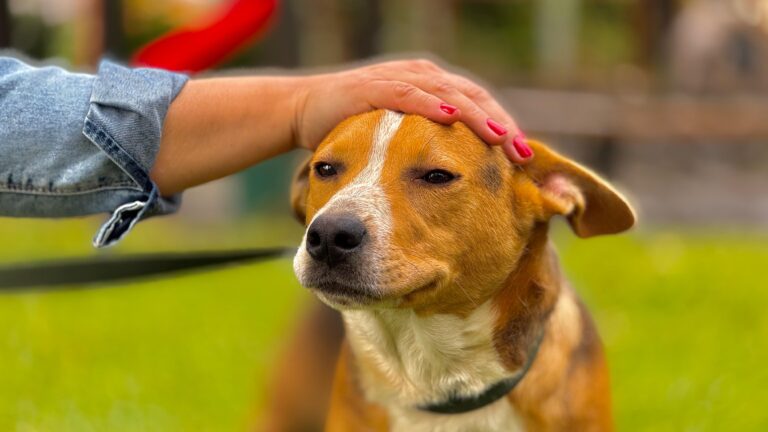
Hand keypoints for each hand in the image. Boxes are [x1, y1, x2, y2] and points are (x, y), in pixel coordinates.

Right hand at [292, 59, 532, 162]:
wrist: (306, 110)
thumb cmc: (356, 127)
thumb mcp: (400, 137)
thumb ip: (428, 146)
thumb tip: (460, 179)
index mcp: (433, 86)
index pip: (478, 104)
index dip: (503, 126)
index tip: (524, 157)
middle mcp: (422, 76)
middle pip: (472, 97)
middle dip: (499, 125)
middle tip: (521, 153)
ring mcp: (399, 79)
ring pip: (448, 94)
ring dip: (475, 116)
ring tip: (498, 137)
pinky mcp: (374, 87)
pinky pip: (408, 95)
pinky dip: (431, 105)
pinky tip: (451, 118)